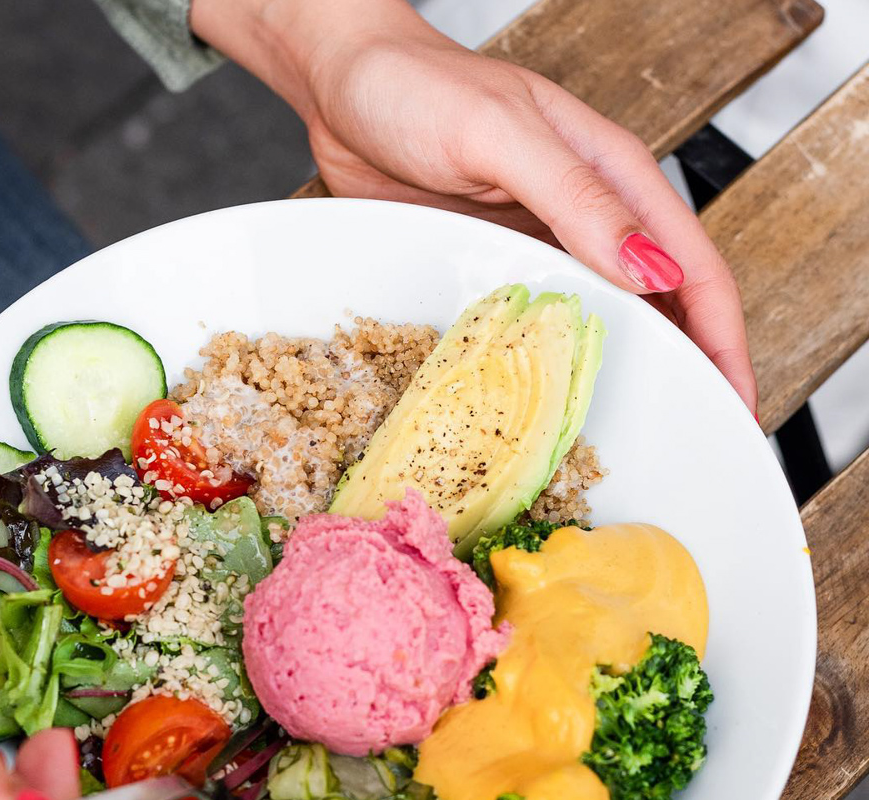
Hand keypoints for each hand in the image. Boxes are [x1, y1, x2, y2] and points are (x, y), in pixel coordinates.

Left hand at [192, 0, 756, 413]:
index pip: (692, 265)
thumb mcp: (503, 137)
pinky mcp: (491, 261)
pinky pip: (538, 319)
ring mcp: (538, 241)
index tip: (735, 398)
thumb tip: (650, 271)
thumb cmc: (419, 88)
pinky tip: (555, 393)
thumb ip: (577, 199)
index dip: (722, 337)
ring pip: (600, 316)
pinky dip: (556, 357)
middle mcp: (586, 212)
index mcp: (612, 174)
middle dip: (687, 364)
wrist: (346, 85)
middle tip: (693, 432)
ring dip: (624, 367)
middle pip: (660, 300)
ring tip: (637, 427)